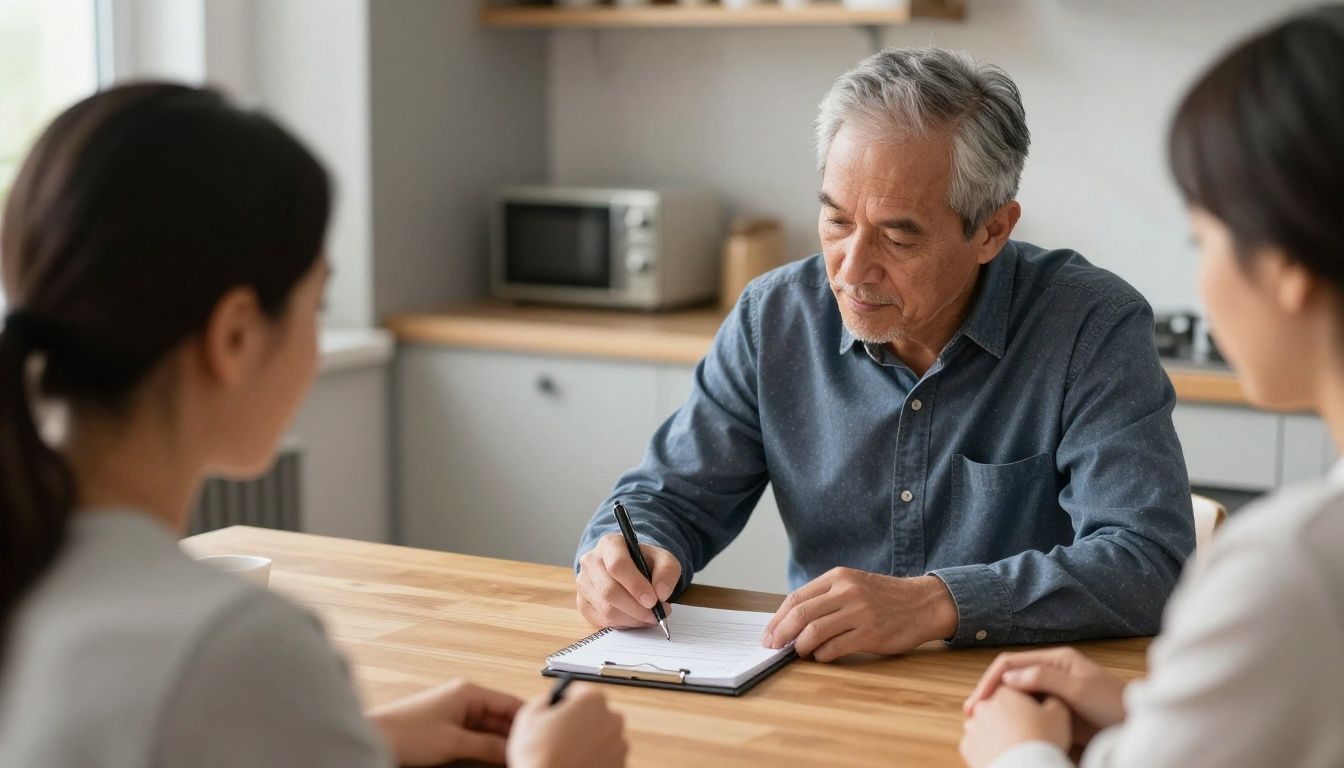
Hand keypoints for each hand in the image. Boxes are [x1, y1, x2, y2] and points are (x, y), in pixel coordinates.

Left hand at [366, 679, 521, 765]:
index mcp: (469, 692)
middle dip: (513, 734)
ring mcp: (455, 711)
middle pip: (500, 716)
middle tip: (527, 751)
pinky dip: (484, 745)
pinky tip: (492, 757)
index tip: (541, 734)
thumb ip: (486, 747)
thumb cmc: (406, 733)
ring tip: (512, 757)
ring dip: (499, 742)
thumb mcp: (453, 743)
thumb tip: (511, 751)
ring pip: (488, 727)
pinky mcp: (446, 725)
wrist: (375, 737)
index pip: (509, 703)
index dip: (527, 719)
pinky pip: (474, 733)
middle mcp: (464, 697)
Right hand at [507, 683, 626, 767]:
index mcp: (592, 700)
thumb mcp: (528, 715)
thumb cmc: (539, 757)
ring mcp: (619, 744)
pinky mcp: (620, 765)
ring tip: (565, 753)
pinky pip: (606, 756)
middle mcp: (612, 719)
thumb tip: (550, 700)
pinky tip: (576, 763)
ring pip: (601, 735)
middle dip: (579, 721)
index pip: (580, 690)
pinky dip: (595, 758)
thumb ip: (544, 699)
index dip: (565, 700)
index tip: (559, 710)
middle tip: (559, 735)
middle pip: (594, 712)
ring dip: (587, 741)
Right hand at [576, 532, 680, 628]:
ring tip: (649, 617)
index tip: (653, 600)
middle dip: (636, 608)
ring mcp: (583, 583)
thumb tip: (661, 593)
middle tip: (655, 615)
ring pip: (605, 609)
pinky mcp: (582, 602)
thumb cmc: (645, 562)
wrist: (630, 568)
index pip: (617, 565)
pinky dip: (622, 624)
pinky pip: (601, 621)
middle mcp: (591, 561)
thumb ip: (667, 571)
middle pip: (609, 591)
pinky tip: (635, 619)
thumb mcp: (663, 559)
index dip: (635, 585)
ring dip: (632, 619)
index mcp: (610, 544)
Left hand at [760, 569, 957, 660]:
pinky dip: (822, 655)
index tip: (768, 634)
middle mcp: (846, 591)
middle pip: (800, 614)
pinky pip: (834, 648)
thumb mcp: (853, 585)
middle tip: (772, 647)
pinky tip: (821, 656)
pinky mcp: (870, 634)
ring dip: (801, 647)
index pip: (796, 598)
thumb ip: (826, 598)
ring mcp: (859, 612)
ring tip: (799, 653)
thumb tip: (790, 622)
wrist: (923, 603)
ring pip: (814, 632)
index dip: (777, 618)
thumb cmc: (884, 597)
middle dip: (780, 634)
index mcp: (838, 577)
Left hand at [960, 688, 1070, 767]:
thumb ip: (1053, 697)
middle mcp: (983, 706)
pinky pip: (977, 744)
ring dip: (996, 730)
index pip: (1014, 689)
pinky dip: (987, 747)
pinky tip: (1002, 753)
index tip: (1038, 714)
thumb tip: (1050, 692)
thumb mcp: (1059, 713)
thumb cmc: (1043, 740)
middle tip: (1028, 732)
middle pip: (998, 706)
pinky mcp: (968, 748)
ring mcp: (973, 728)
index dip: (1027, 701)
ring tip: (1016, 744)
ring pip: (985, 725)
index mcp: (1004, 693)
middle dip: (1010, 715)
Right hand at [964, 647, 1126, 744]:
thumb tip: (1007, 677)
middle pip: (1010, 676)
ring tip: (982, 721)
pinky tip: (1005, 726)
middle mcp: (1052, 670)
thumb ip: (1043, 678)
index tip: (978, 701)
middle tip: (972, 714)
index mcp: (1056, 659)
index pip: (1011, 663)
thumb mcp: (1078, 689)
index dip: (990, 680)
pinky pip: (1029, 708)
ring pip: (1017, 693)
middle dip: (988, 692)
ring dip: (999, 704)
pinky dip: (1014, 715)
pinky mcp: (1058, 708)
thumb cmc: (1114, 705)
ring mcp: (1055, 690)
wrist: (1140, 725)